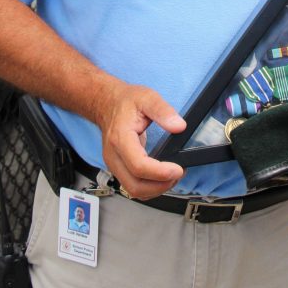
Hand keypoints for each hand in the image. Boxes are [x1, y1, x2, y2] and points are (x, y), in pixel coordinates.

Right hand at [94, 82, 186, 199]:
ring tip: (172, 176)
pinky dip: (149, 188)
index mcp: (120, 138)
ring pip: (133, 190)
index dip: (160, 172)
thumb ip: (163, 111)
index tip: (177, 169)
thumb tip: (179, 126)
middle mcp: (114, 156)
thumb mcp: (147, 98)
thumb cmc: (126, 101)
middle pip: (135, 185)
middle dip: (160, 185)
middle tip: (178, 174)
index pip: (138, 165)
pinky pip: (132, 186)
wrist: (108, 104)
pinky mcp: (118, 168)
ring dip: (155, 189)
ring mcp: (114, 164)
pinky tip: (161, 178)